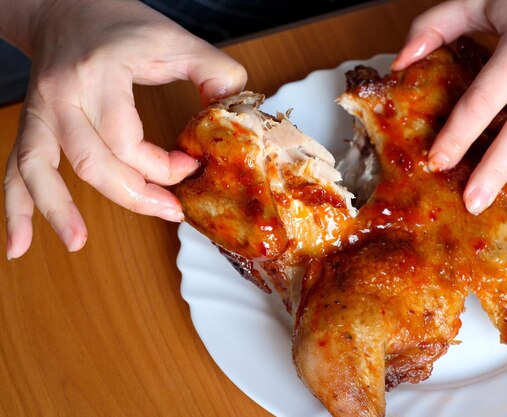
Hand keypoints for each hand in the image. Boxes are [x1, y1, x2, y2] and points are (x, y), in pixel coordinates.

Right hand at [3, 0, 246, 258]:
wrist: (63, 6)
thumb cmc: (121, 23)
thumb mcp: (174, 38)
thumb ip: (213, 69)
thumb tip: (231, 112)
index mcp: (101, 73)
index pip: (127, 140)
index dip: (163, 165)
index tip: (191, 166)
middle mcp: (63, 94)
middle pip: (92, 162)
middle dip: (135, 195)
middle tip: (171, 211)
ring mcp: (40, 111)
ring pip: (42, 169)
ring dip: (60, 210)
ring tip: (79, 242)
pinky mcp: (31, 123)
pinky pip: (15, 169)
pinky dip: (17, 208)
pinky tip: (20, 245)